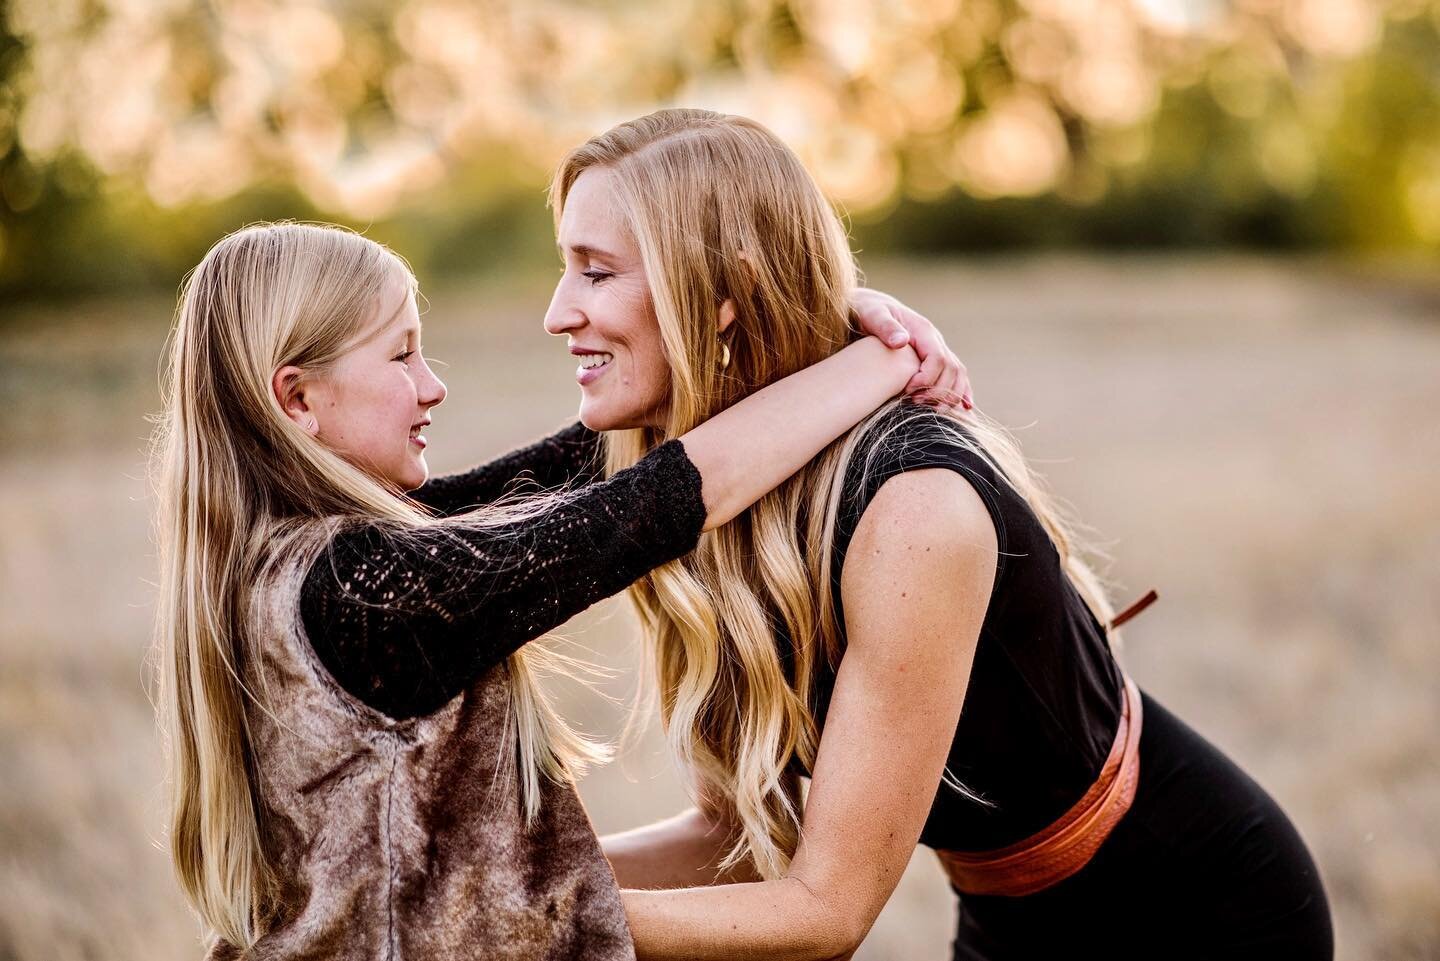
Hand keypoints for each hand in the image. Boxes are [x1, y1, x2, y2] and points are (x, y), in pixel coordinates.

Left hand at [851, 287, 972, 410]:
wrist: (869, 309)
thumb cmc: (867, 312)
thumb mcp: (872, 315)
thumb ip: (885, 327)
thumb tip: (901, 341)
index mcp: (923, 330)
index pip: (938, 359)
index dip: (927, 379)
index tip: (907, 392)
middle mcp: (935, 340)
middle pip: (951, 370)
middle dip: (937, 391)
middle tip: (914, 404)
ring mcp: (937, 349)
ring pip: (957, 375)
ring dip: (949, 395)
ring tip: (931, 410)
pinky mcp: (934, 359)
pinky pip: (955, 376)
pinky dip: (961, 391)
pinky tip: (964, 406)